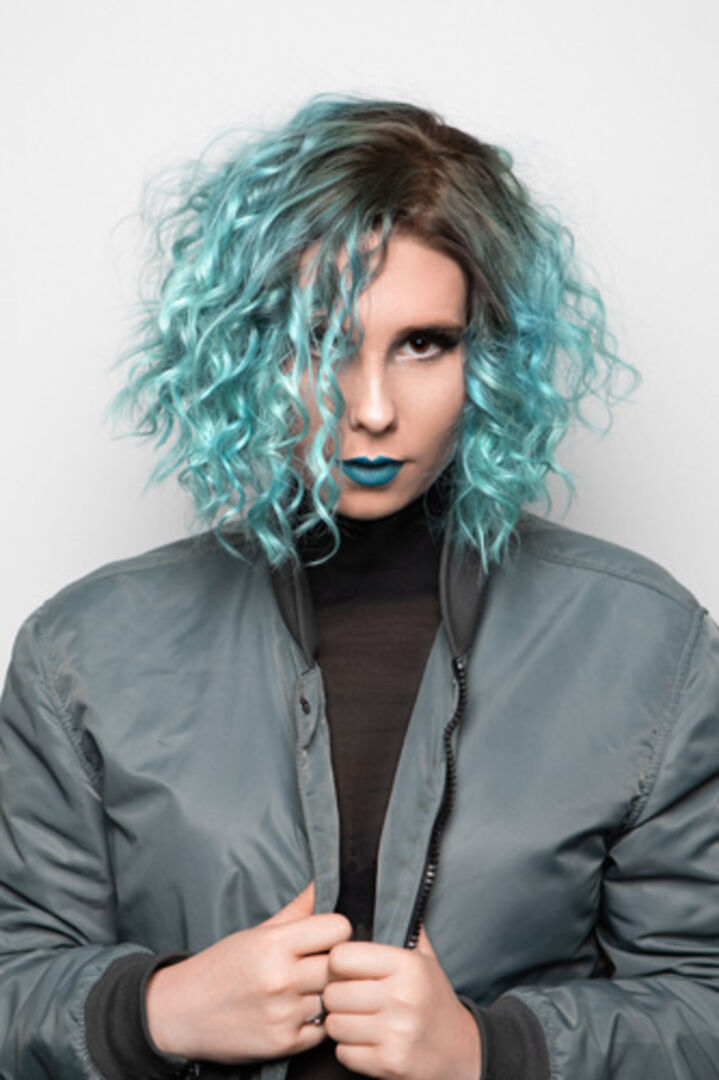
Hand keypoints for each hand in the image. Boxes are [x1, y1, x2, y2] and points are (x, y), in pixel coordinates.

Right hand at [145, 882, 351, 1063]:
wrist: (179, 1013)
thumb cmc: (221, 967)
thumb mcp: (255, 933)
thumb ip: (296, 911)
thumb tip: (323, 882)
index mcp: (274, 943)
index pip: (338, 929)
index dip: (337, 932)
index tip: (328, 939)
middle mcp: (281, 978)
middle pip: (341, 965)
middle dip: (335, 965)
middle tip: (321, 966)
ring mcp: (283, 1013)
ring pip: (333, 998)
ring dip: (324, 995)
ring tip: (305, 991)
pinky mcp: (282, 1044)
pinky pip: (322, 1030)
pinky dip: (315, 1023)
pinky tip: (296, 1014)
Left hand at [323, 926, 480, 1079]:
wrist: (462, 1052)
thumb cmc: (434, 999)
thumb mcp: (426, 959)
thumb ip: (404, 926)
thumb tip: (387, 888)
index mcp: (408, 966)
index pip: (342, 956)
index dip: (337, 962)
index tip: (345, 968)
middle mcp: (402, 998)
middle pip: (334, 993)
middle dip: (336, 995)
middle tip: (349, 996)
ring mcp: (396, 1034)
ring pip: (334, 1024)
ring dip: (340, 1023)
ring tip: (357, 1018)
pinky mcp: (389, 1064)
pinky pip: (343, 1053)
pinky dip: (349, 1049)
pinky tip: (365, 1040)